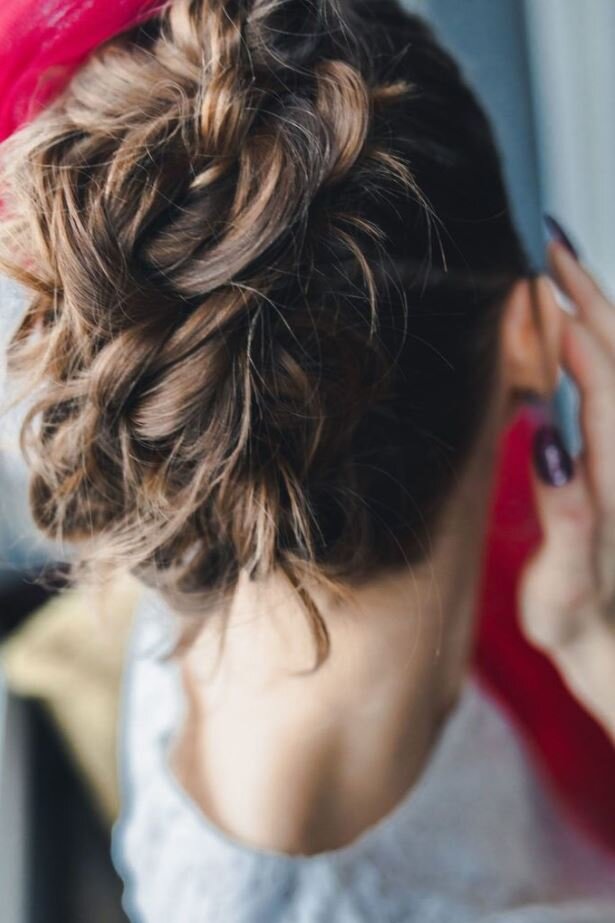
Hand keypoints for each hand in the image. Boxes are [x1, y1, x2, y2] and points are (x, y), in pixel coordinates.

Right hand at [519, 232, 614, 742]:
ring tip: (568, 279)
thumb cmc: (597, 650)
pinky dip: (603, 365)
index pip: (605, 383)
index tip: (547, 270)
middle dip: (592, 300)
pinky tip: (584, 349)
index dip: (578, 321)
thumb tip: (551, 439)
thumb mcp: (566, 607)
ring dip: (601, 322)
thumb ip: (568, 526)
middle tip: (554, 247)